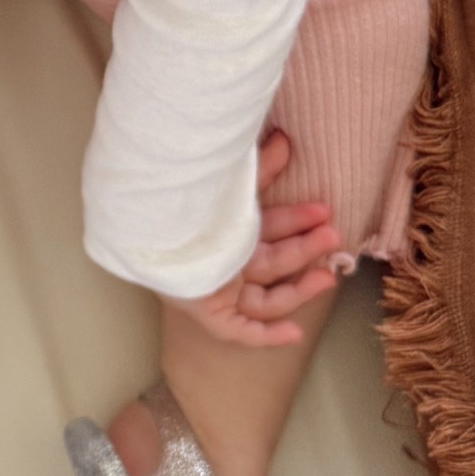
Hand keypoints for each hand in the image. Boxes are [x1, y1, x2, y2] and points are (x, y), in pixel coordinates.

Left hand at [159, 131, 343, 348]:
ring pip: (267, 296)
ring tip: (328, 275)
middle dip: (304, 247)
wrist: (143, 221)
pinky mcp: (208, 312)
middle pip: (273, 259)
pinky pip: (241, 331)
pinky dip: (268, 336)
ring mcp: (216, 289)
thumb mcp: (228, 186)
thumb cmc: (183, 200)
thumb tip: (283, 139)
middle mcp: (221, 261)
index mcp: (222, 229)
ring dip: (299, 287)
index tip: (324, 211)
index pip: (267, 229)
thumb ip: (256, 167)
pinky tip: (294, 334)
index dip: (296, 222)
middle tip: (331, 232)